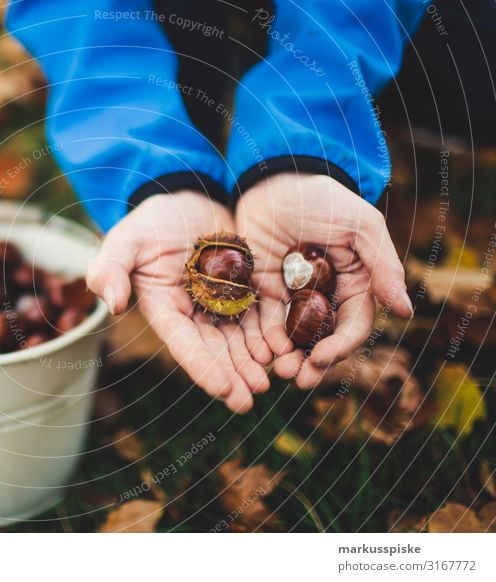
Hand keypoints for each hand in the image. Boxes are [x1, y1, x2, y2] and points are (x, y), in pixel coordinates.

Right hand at [86, 190, 270, 412]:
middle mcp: (193, 313)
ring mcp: (221, 303)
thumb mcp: (126, 239)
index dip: (203, 368)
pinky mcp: (244, 288)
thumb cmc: (151, 220)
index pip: (183, 344)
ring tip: (269, 382)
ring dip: (252, 363)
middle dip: (232, 376)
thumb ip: (112, 268)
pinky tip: (283, 350)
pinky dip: (270, 334)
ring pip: (239, 339)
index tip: (223, 391)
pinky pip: (259, 315)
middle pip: (214, 350)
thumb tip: (111, 303)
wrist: (186, 196)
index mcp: (165, 308)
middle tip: (250, 400)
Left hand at [235, 172, 412, 387]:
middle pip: (323, 340)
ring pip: (294, 338)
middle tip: (297, 379)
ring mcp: (293, 296)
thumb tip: (404, 311)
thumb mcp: (359, 226)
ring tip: (278, 373)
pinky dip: (264, 341)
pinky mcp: (264, 292)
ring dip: (288, 359)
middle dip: (313, 363)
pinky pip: (265, 323)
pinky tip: (259, 353)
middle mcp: (326, 296)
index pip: (353, 326)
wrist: (272, 180)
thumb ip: (383, 266)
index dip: (341, 347)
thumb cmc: (322, 199)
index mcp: (355, 284)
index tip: (322, 359)